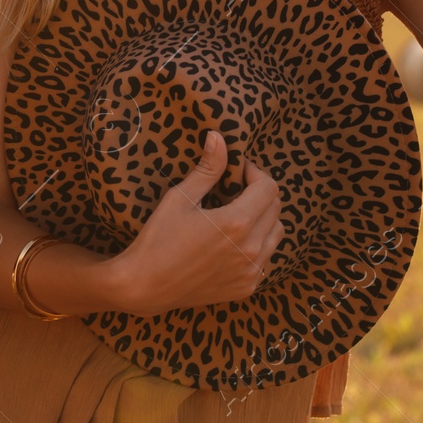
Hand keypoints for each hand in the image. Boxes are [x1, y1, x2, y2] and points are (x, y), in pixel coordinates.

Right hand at [105, 131, 285, 314]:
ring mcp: (252, 271)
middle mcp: (252, 248)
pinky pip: (265, 258)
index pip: (268, 187)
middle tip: (235, 189)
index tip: (238, 171)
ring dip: (263, 218)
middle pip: (276, 209)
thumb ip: (207, 169)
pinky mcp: (247, 287)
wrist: (146, 286)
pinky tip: (232, 241)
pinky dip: (257, 244)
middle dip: (260, 193)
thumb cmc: (158, 238)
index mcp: (237, 222)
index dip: (255, 173)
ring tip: (236, 215)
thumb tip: (218, 135)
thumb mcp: (180, 198)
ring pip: (276, 234)